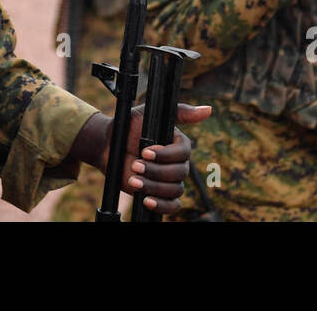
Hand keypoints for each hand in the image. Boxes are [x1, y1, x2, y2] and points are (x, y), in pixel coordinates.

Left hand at [71, 104, 212, 214]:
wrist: (109, 146)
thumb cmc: (129, 127)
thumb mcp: (149, 112)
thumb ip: (180, 111)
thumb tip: (208, 110)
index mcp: (177, 144)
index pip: (183, 153)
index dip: (166, 154)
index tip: (146, 151)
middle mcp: (176, 163)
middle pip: (179, 173)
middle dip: (156, 171)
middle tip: (136, 165)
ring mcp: (169, 180)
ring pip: (174, 189)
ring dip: (153, 186)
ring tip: (134, 180)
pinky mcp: (160, 194)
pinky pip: (172, 206)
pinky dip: (162, 205)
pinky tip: (146, 200)